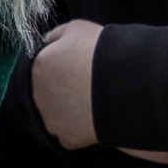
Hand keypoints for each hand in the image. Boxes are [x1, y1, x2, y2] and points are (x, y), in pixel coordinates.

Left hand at [31, 20, 101, 149]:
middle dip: (63, 88)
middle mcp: (36, 97)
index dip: (61, 65)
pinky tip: (97, 115)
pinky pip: (71, 133)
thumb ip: (56, 34)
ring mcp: (51, 121)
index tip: (79, 64)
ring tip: (96, 100)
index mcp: (36, 68)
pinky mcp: (67, 139)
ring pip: (57, 115)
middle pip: (47, 93)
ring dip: (70, 109)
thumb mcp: (78, 28)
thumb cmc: (104, 50)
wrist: (130, 82)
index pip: (41, 68)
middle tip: (88, 82)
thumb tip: (46, 41)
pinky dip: (82, 127)